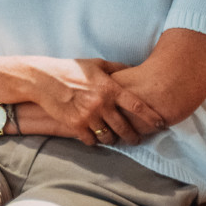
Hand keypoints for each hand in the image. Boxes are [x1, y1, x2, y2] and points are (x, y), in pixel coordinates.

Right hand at [35, 59, 163, 146]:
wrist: (44, 79)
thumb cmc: (72, 69)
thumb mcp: (97, 64)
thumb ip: (118, 68)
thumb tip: (135, 68)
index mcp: (110, 88)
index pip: (137, 106)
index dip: (152, 117)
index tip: (161, 124)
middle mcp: (101, 104)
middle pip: (125, 127)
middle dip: (134, 136)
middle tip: (138, 139)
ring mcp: (88, 116)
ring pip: (109, 137)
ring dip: (114, 139)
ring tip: (116, 138)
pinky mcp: (75, 126)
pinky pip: (91, 140)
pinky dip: (95, 140)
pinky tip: (97, 138)